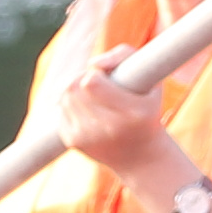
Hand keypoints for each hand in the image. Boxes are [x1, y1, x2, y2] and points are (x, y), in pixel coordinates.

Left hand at [54, 55, 184, 203]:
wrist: (140, 156)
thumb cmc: (146, 109)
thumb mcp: (150, 79)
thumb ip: (124, 56)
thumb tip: (92, 63)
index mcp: (133, 112)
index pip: (91, 83)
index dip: (95, 74)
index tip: (106, 77)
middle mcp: (109, 128)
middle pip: (73, 87)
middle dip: (83, 79)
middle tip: (98, 84)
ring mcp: (88, 138)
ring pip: (64, 96)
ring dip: (76, 90)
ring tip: (93, 95)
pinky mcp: (73, 142)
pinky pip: (60, 109)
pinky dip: (71, 104)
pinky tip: (88, 110)